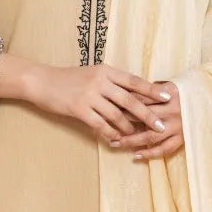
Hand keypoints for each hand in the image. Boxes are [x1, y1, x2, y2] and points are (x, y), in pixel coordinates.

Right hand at [25, 63, 172, 142]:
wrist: (42, 82)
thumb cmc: (69, 79)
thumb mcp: (92, 74)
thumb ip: (111, 82)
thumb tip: (134, 94)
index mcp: (106, 71)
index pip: (134, 81)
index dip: (152, 90)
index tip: (169, 97)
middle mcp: (100, 81)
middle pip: (130, 100)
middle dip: (147, 114)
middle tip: (161, 125)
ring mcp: (89, 95)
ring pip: (116, 115)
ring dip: (129, 128)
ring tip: (138, 136)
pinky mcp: (79, 108)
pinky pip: (100, 124)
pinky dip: (110, 133)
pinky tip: (116, 140)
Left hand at [111, 82, 182, 160]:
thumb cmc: (187, 93)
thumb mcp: (171, 84)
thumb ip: (152, 89)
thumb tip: (128, 90)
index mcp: (168, 93)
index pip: (140, 98)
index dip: (122, 103)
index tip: (107, 107)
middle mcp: (173, 110)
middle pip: (141, 117)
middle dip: (121, 122)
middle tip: (104, 126)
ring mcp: (178, 125)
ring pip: (149, 136)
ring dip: (130, 141)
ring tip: (115, 143)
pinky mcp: (183, 138)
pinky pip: (164, 149)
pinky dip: (150, 153)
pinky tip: (136, 156)